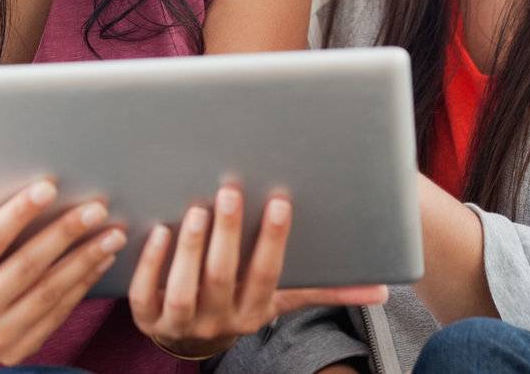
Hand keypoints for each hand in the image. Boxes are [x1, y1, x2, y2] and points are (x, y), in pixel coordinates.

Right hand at [0, 168, 125, 369]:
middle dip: (65, 234)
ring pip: (49, 292)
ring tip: (113, 235)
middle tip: (97, 209)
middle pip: (27, 266)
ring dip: (85, 261)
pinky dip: (82, 286)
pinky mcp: (17, 350)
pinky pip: (57, 314)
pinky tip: (101, 262)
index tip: (49, 187)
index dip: (19, 212)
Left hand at [127, 184, 389, 358]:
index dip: (273, 240)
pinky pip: (146, 293)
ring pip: (184, 288)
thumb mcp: (282, 298)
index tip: (278, 201)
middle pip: (222, 277)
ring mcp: (180, 323)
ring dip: (190, 248)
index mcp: (255, 311)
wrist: (189, 339)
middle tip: (229, 190)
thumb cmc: (241, 301)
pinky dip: (151, 263)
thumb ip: (326, 290)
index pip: (267, 276)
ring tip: (197, 209)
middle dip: (228, 234)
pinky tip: (159, 230)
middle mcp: (219, 321)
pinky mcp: (147, 318)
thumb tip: (383, 290)